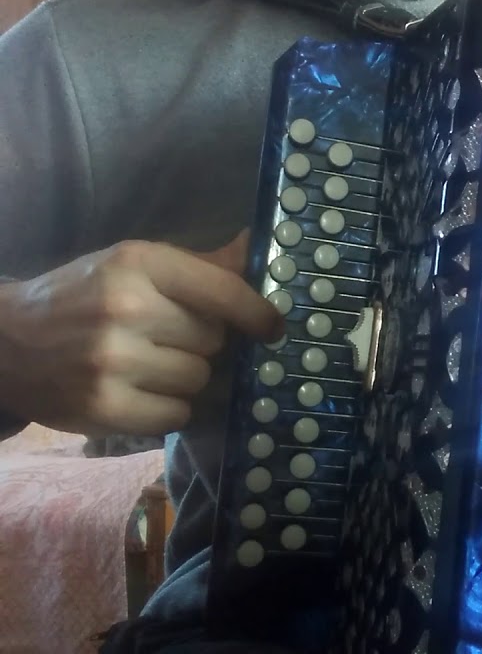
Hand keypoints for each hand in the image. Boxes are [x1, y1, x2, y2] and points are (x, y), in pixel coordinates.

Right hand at [0, 231, 282, 436]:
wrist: (7, 342)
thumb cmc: (83, 297)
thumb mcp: (134, 264)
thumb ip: (202, 265)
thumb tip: (257, 247)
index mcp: (138, 262)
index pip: (224, 291)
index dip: (257, 313)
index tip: (274, 328)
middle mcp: (126, 308)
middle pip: (214, 340)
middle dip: (202, 343)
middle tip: (168, 339)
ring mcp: (112, 361)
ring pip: (199, 379)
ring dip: (186, 377)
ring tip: (149, 364)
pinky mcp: (104, 408)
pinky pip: (177, 415)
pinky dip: (168, 408)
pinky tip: (139, 391)